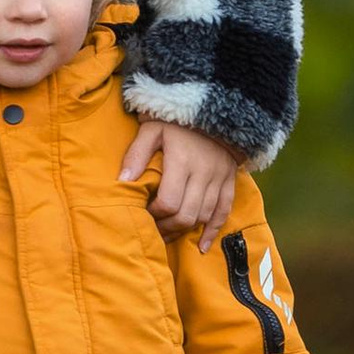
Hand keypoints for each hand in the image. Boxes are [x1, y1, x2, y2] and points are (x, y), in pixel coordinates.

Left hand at [119, 117, 239, 246]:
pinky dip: (212, 231)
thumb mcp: (152, 129)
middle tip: (153, 229)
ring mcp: (219, 179)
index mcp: (182, 161)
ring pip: (203, 216)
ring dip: (184, 230)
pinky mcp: (229, 181)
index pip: (169, 202)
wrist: (214, 107)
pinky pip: (224, 212)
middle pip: (186, 215)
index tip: (144, 212)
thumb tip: (123, 181)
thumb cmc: (176, 120)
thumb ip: (137, 154)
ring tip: (168, 233)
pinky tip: (202, 246)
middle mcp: (204, 173)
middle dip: (167, 228)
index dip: (154, 214)